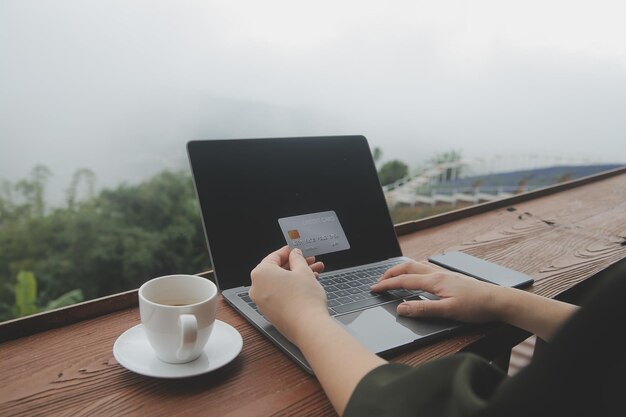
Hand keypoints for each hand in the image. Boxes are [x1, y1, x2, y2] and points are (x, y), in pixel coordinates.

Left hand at [249, 246, 326, 342]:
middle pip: (277, 271)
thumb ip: (298, 259)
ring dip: (297, 277)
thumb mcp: (303, 271)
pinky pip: (280, 295)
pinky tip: (308, 286)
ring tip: (315, 274)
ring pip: (280, 284)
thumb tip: (295, 255)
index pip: (274, 256)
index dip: (289, 251)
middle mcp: (257, 288)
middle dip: (296, 265)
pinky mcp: (271, 313)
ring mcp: (263, 303)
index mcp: (260, 274)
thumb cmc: (304, 300)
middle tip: (309, 261)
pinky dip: (292, 289)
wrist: (308, 327)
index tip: (297, 250)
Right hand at [370, 260, 501, 322]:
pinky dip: (414, 270)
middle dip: (391, 273)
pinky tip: (418, 275)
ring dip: (402, 269)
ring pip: (417, 266)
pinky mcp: (451, 277)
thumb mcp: (448, 311)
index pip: (403, 281)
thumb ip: (422, 309)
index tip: (373, 289)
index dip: (386, 285)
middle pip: (407, 268)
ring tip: (394, 276)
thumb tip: (400, 307)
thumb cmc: (476, 307)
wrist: (499, 300)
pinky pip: (426, 268)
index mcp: (434, 281)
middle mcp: (437, 273)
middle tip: (379, 281)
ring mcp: (444, 274)